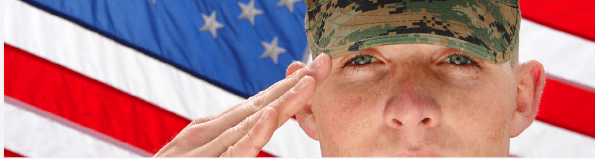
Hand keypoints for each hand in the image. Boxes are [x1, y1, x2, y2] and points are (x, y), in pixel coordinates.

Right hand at [153, 54, 330, 156]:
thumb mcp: (206, 155)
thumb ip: (232, 144)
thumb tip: (259, 126)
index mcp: (215, 130)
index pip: (259, 104)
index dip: (289, 86)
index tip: (317, 70)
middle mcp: (209, 133)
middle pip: (260, 105)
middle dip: (294, 84)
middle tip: (324, 63)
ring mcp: (204, 149)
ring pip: (251, 123)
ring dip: (282, 100)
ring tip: (309, 82)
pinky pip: (232, 153)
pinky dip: (251, 135)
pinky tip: (270, 120)